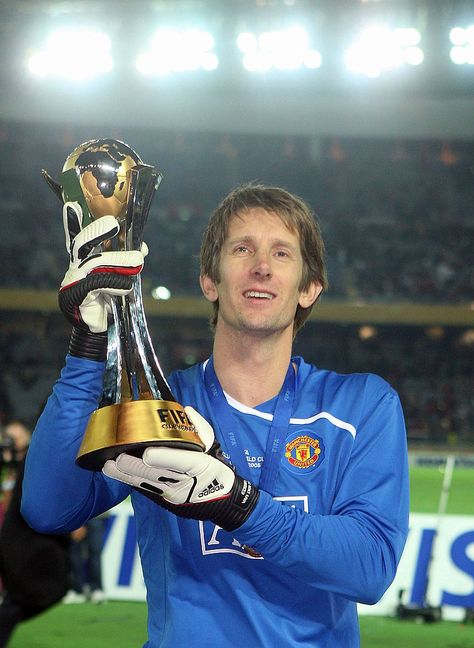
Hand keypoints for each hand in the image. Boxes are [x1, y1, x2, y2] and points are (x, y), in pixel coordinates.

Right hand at [59, 201, 145, 333]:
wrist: (99, 324)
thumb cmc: (108, 295)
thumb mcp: (119, 273)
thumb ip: (128, 259)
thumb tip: (142, 248)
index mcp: (84, 256)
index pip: (78, 234)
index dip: (72, 220)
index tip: (73, 205)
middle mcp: (76, 264)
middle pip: (83, 242)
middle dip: (97, 232)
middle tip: (112, 224)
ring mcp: (75, 279)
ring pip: (96, 262)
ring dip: (120, 261)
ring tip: (138, 261)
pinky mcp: (78, 294)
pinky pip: (98, 283)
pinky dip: (116, 283)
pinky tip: (126, 286)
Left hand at [103, 407, 258, 531]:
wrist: (223, 501)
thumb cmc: (216, 469)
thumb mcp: (213, 446)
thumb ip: (201, 428)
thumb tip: (187, 411)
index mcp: (202, 465)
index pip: (182, 461)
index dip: (164, 458)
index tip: (147, 453)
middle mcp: (186, 482)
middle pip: (159, 475)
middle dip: (137, 467)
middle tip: (118, 458)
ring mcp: (174, 493)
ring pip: (148, 484)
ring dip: (128, 475)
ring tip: (110, 467)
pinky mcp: (166, 500)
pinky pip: (146, 490)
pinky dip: (130, 482)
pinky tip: (117, 474)